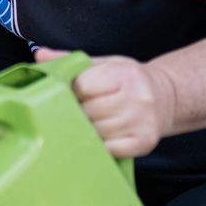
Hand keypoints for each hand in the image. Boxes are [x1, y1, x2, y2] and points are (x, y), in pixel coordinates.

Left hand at [35, 48, 176, 158]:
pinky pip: (109, 149)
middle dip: (79, 111)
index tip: (75, 93)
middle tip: (82, 109)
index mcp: (125, 74)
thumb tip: (40, 55)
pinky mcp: (144, 143)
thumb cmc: (129, 79)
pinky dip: (101, 145)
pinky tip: (103, 135)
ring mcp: (142, 122)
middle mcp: (137, 98)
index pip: (83, 86)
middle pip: (88, 111)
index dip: (73, 91)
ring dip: (88, 129)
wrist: (166, 96)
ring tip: (93, 121)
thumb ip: (72, 61)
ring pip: (96, 132)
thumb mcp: (105, 64)